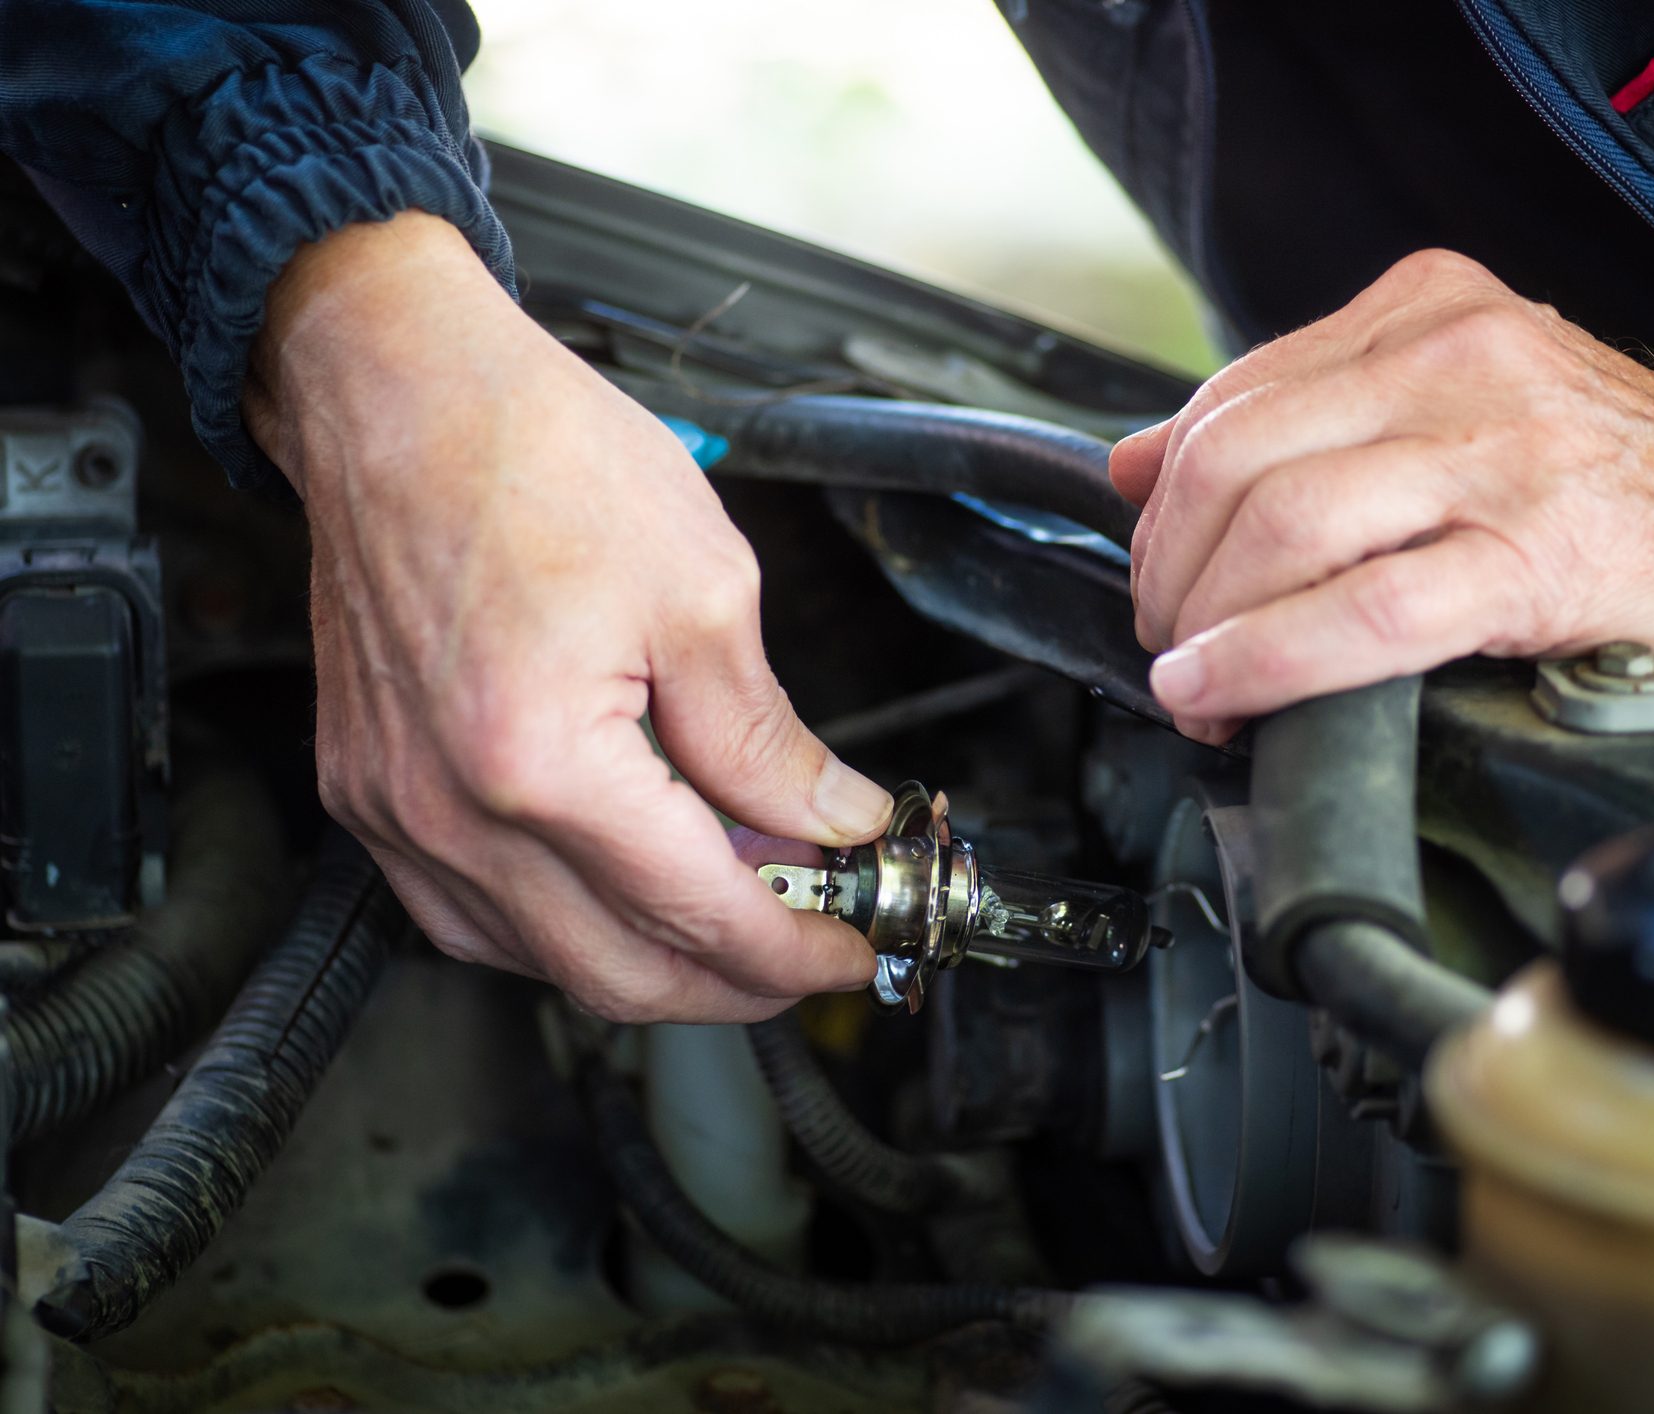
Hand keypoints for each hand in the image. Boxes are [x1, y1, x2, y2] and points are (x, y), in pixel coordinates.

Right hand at [245, 213, 891, 1022]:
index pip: (697, 915)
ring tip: (734, 908)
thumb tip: (832, 820)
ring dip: (650, 960)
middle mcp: (450, 810)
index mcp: (541, 763)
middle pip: (619, 974)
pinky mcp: (367, 792)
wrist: (399, 392)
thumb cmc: (534, 457)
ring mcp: (395, 810)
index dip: (792, 951)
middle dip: (734, 984)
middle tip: (808, 948)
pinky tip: (621, 890)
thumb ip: (769, 739)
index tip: (850, 948)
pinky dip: (561, 925)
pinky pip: (469, 916)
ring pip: (542, 961)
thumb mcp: (705, 591)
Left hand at [1114, 250, 1653, 741]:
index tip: (1158, 570)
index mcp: (1427, 312)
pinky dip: (1265, 660)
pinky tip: (1223, 693)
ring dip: (1204, 623)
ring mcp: (1501, 454)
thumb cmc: (1611, 481)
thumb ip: (1300, 421)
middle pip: (1234, 459)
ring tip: (1194, 681)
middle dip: (1167, 569)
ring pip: (1281, 526)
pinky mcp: (1536, 555)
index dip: (1163, 501)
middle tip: (1167, 639)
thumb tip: (1136, 461)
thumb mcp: (1451, 407)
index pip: (1233, 396)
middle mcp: (1458, 363)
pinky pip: (1361, 610)